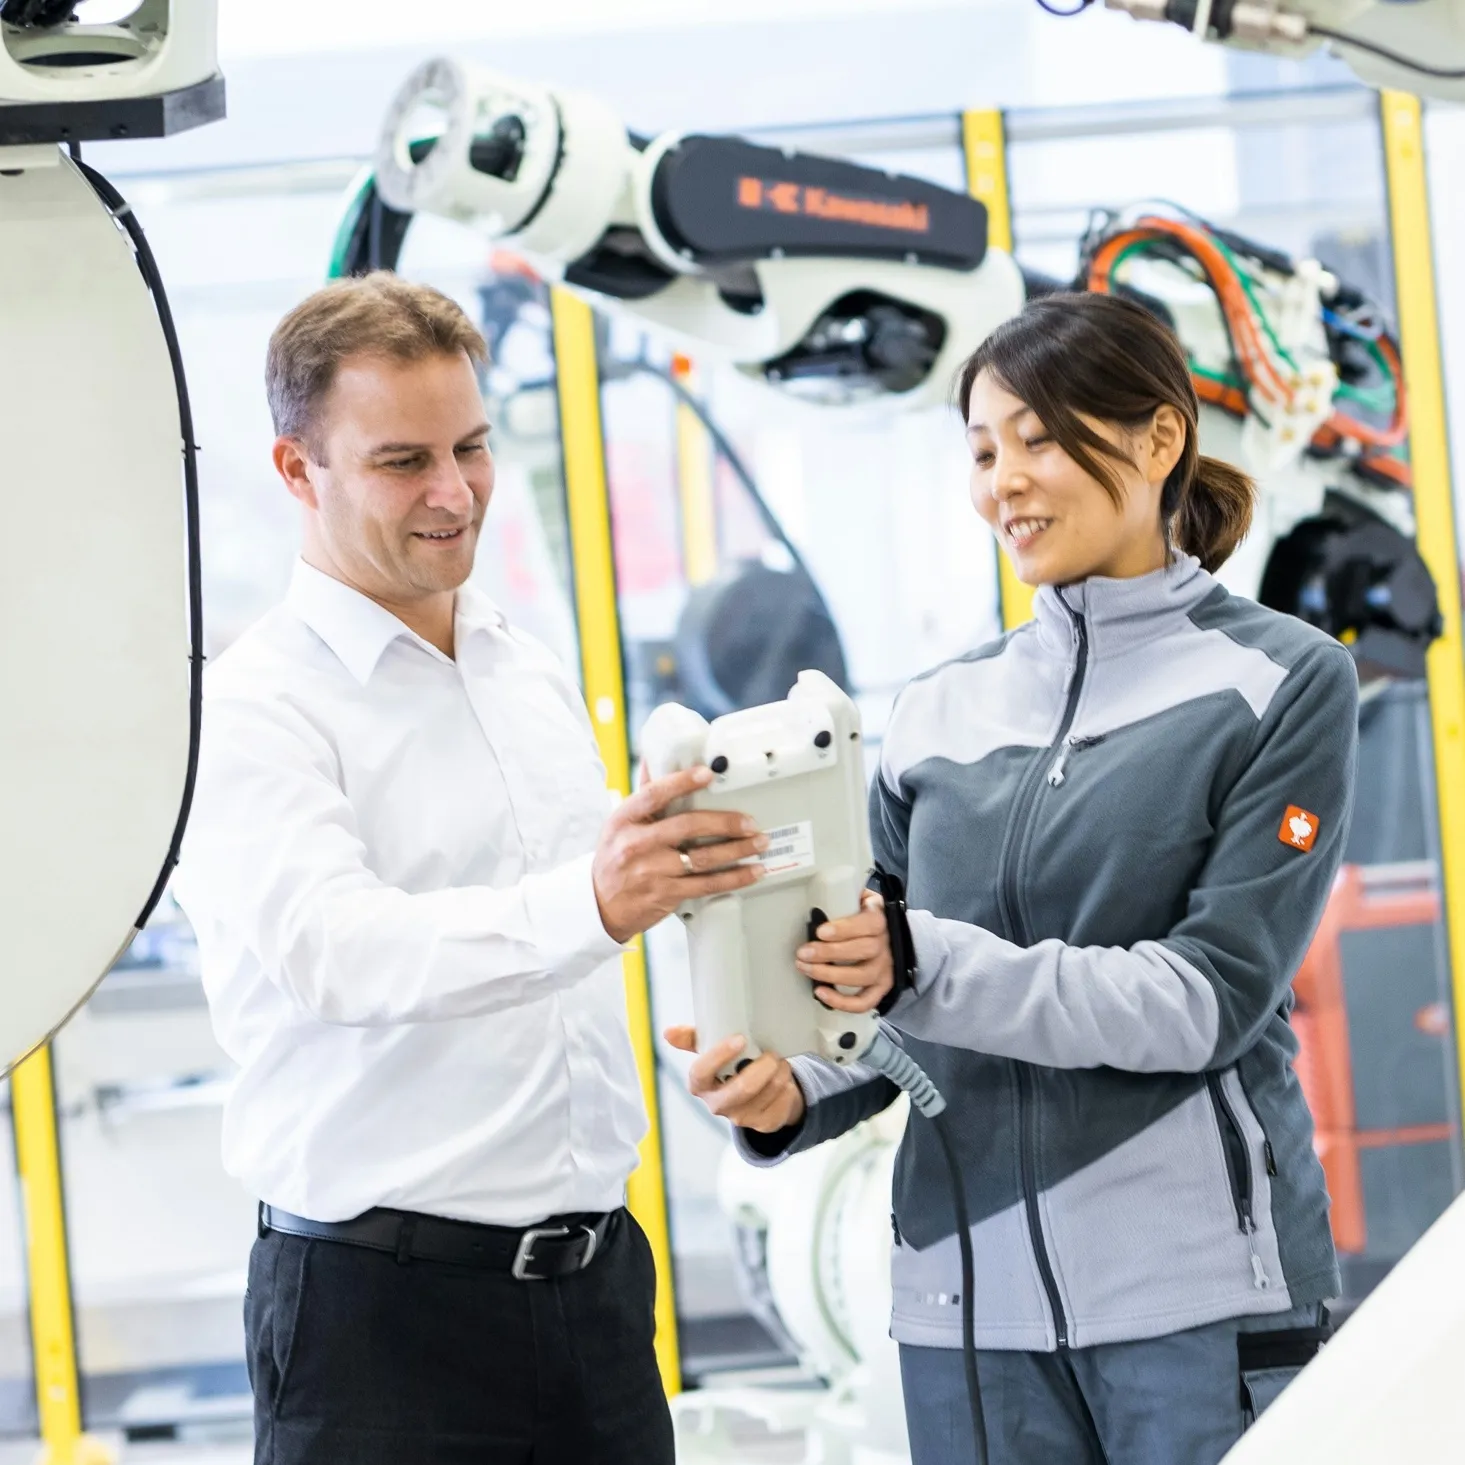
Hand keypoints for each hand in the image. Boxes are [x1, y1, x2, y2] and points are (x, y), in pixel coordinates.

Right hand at [593, 767, 767, 942]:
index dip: (682, 782)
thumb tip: (655, 758)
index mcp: (624, 820)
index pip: (654, 795)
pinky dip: (733, 878)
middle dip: (725, 822)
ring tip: (759, 843)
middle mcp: (636, 844)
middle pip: (687, 827)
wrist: (600, 906)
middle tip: (750, 821)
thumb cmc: (615, 859)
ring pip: (703, 859)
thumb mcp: (620, 824)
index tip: (708, 774)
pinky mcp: (665, 894)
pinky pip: (706, 885)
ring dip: (737, 850)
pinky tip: (751, 871)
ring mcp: (651, 872)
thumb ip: (644, 795)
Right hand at [665, 1026, 805, 1132]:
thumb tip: (668, 1033)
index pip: (700, 1073)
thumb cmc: (731, 1065)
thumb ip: (693, 1039)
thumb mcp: (712, 1049)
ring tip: (781, 1061)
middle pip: (739, 1090)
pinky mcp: (763, 1124)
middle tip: (772, 1054)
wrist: (757, 1090)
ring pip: (765, 1095)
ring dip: (778, 1075)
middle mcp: (717, 1105)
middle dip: (760, 1070)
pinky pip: (780, 1106)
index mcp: (700, 1085)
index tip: (739, 1039)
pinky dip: (787, 1089)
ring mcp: (740, 1117)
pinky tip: (785, 1080)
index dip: (718, 1056)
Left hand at [796, 889, 893, 1012]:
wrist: (896, 938)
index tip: (820, 931)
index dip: (844, 929)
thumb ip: (847, 895)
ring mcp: (885, 969)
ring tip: (805, 968)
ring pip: (861, 977)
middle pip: (862, 951)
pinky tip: (821, 994)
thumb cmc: (868, 917)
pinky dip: (843, 1002)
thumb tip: (820, 890)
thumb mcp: (863, 899)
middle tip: (803, 953)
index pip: (868, 924)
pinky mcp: (882, 988)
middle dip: (828, 953)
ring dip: (830, 975)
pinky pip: (865, 1001)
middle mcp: (886, 946)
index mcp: (880, 920)